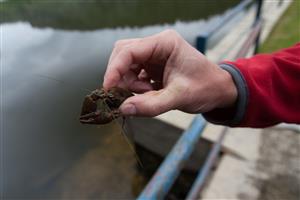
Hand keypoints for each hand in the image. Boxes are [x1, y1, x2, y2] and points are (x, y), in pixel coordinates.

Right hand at [103, 30, 236, 116]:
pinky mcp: (153, 66)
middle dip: (121, 76)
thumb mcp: (180, 97)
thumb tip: (123, 109)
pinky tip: (149, 93)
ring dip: (129, 83)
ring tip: (147, 95)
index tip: (108, 89)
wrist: (218, 91)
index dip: (114, 69)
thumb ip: (152, 105)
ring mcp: (154, 55)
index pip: (129, 50)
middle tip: (128, 94)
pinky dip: (135, 86)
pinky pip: (133, 74)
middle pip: (123, 55)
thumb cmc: (206, 88)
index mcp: (165, 43)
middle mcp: (157, 45)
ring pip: (126, 65)